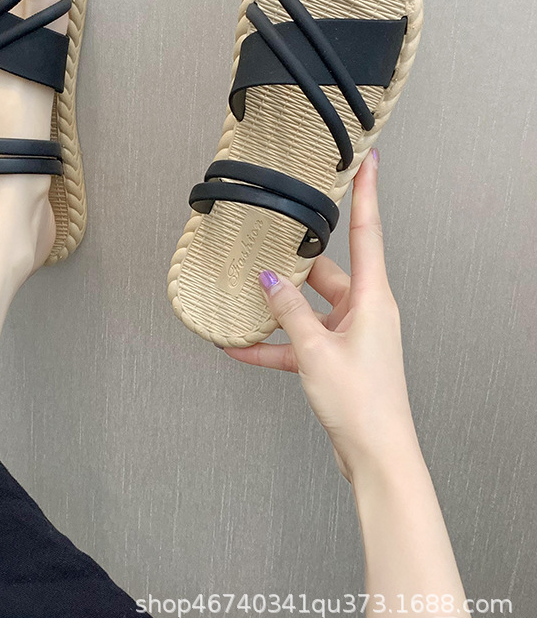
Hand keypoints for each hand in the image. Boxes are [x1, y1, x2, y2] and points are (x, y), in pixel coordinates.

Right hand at [224, 150, 421, 480]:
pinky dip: (274, 345)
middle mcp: (365, 310)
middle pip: (324, 272)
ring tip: (241, 302)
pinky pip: (301, 341)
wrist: (376, 456)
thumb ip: (288, 311)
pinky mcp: (338, 357)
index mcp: (372, 298)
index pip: (368, 232)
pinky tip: (241, 347)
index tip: (367, 161)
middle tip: (267, 243)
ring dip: (276, 311)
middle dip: (291, 265)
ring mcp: (352, 334)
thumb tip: (268, 279)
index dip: (367, 193)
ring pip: (307, 308)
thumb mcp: (315, 351)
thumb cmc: (362, 403)